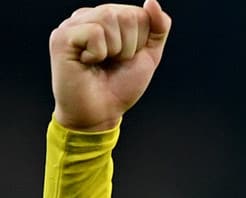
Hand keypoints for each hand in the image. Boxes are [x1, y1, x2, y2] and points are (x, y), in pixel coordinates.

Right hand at [49, 0, 171, 130]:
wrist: (101, 112)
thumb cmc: (121, 85)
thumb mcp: (148, 55)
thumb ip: (157, 28)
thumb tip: (151, 1)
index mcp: (107, 18)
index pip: (140, 14)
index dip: (141, 42)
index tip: (126, 58)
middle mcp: (88, 16)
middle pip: (126, 15)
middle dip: (129, 46)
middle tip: (113, 62)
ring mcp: (72, 24)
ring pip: (109, 18)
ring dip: (115, 49)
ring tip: (100, 62)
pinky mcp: (61, 36)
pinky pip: (95, 32)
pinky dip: (99, 53)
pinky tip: (86, 62)